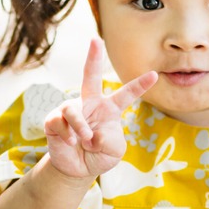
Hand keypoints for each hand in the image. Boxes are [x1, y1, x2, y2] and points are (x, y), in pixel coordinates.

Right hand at [44, 39, 157, 180]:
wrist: (78, 168)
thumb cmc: (99, 154)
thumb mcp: (114, 151)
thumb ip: (110, 140)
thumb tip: (91, 133)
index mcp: (109, 109)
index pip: (126, 94)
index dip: (140, 85)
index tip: (154, 74)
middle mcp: (90, 104)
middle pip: (90, 76)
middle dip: (93, 57)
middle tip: (95, 39)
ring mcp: (71, 111)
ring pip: (73, 110)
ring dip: (80, 127)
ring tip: (85, 140)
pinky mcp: (54, 120)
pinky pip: (59, 122)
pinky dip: (67, 134)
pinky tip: (71, 142)